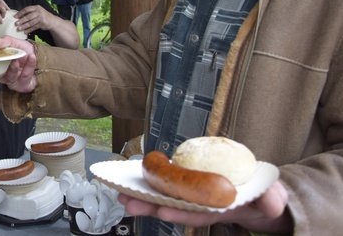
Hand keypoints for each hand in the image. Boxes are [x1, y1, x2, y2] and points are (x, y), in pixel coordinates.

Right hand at [0, 0, 10, 28]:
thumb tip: (1, 12)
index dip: (4, 4)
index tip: (6, 9)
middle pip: (0, 1)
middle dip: (5, 6)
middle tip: (7, 12)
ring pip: (0, 6)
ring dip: (4, 11)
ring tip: (3, 17)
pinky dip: (0, 18)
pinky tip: (0, 21)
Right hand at [0, 36, 37, 92]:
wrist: (40, 56)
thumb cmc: (25, 51)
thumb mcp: (15, 42)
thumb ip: (6, 41)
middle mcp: (5, 75)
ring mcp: (14, 81)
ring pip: (10, 76)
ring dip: (12, 68)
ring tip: (16, 60)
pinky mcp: (24, 84)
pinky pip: (26, 75)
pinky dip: (29, 65)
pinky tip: (31, 57)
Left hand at [14, 5, 53, 33]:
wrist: (52, 20)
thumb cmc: (42, 15)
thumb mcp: (37, 11)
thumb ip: (30, 12)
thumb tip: (18, 16)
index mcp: (36, 7)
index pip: (26, 9)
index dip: (20, 13)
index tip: (15, 17)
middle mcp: (39, 12)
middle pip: (28, 16)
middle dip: (21, 20)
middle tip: (16, 24)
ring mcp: (41, 18)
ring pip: (31, 23)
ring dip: (24, 26)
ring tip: (19, 29)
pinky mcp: (42, 24)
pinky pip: (34, 27)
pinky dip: (29, 30)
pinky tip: (25, 32)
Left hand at [119, 181, 290, 232]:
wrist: (262, 197)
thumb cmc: (263, 198)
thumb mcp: (271, 199)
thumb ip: (272, 200)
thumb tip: (273, 202)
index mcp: (220, 208)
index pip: (198, 212)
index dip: (181, 212)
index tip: (163, 211)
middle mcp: (203, 205)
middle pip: (174, 207)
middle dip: (150, 206)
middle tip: (128, 204)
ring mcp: (195, 197)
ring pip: (166, 198)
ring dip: (143, 197)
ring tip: (120, 194)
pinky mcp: (191, 185)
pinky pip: (168, 184)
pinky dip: (151, 183)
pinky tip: (132, 180)